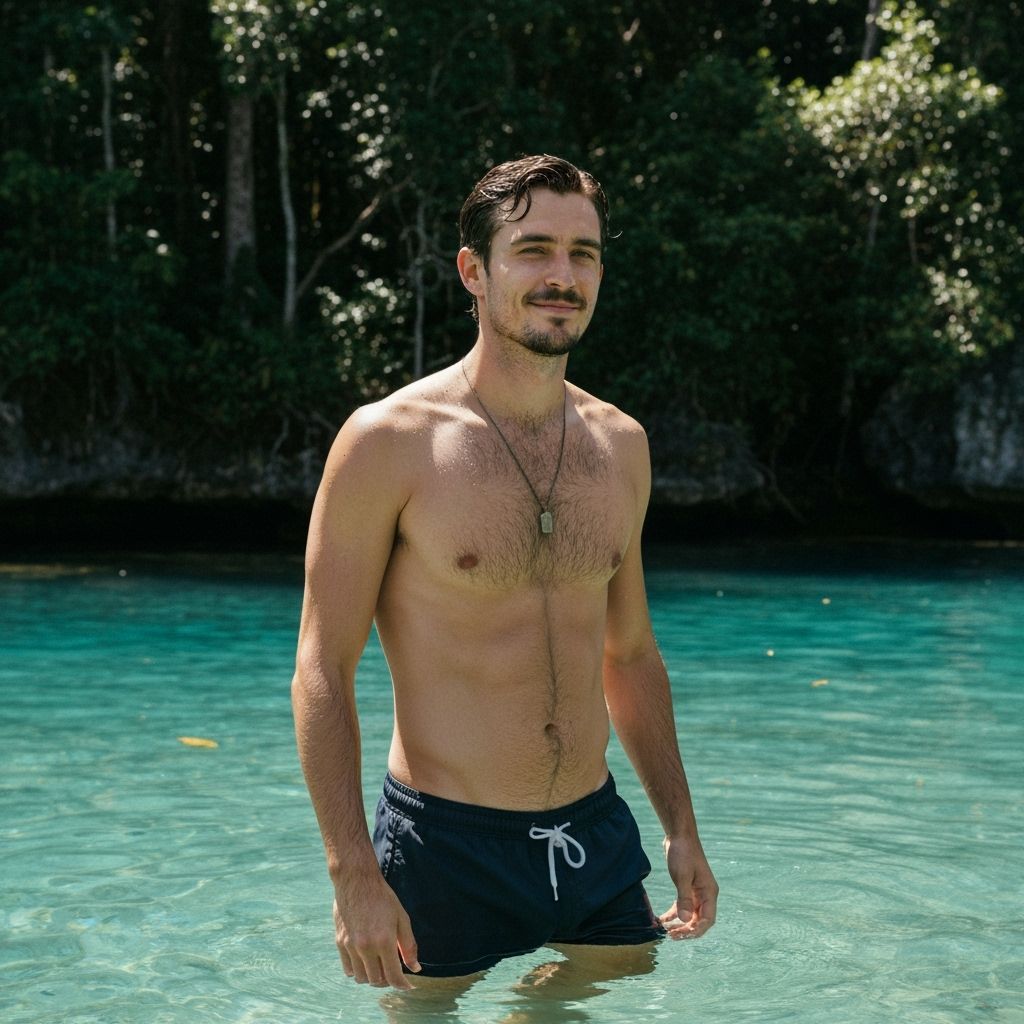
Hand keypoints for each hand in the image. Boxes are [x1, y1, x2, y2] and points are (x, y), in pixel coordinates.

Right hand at [333, 874, 420, 988]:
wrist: (356, 881)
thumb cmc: (382, 898)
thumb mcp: (401, 918)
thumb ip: (409, 945)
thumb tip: (415, 968)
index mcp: (384, 941)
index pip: (393, 976)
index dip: (402, 985)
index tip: (408, 986)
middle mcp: (365, 947)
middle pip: (376, 980)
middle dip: (388, 980)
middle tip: (394, 971)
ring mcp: (350, 946)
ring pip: (361, 978)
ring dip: (372, 977)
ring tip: (379, 966)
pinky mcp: (340, 943)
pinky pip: (348, 969)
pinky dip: (357, 971)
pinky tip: (365, 961)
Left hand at [659, 836, 717, 939]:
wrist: (679, 835)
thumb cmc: (683, 853)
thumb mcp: (682, 876)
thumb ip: (684, 898)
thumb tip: (683, 920)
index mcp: (709, 892)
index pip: (707, 919)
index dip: (696, 930)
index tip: (681, 935)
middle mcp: (705, 894)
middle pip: (699, 920)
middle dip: (687, 930)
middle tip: (671, 936)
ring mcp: (696, 891)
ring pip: (690, 915)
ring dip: (680, 924)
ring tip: (667, 932)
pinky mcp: (687, 888)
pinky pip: (682, 906)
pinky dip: (674, 914)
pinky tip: (663, 919)